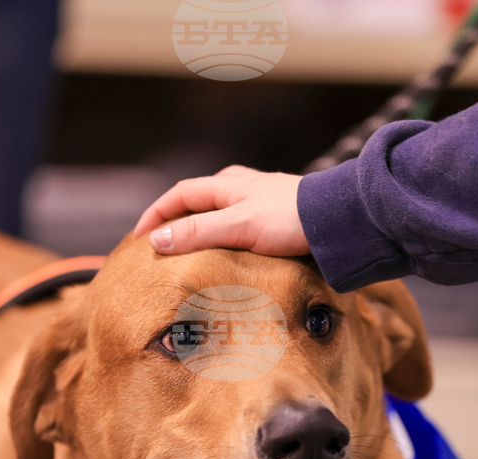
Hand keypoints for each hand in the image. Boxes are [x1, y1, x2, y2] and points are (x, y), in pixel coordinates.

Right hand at [133, 165, 308, 255]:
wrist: (338, 221)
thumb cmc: (290, 218)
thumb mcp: (238, 225)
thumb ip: (198, 232)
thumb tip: (157, 240)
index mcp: (227, 185)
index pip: (179, 195)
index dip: (156, 214)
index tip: (139, 238)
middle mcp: (241, 188)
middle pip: (197, 201)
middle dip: (175, 220)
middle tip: (160, 244)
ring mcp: (260, 202)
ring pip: (219, 213)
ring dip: (200, 228)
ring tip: (190, 252)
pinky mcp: (276, 218)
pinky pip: (238, 226)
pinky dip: (223, 237)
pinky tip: (228, 254)